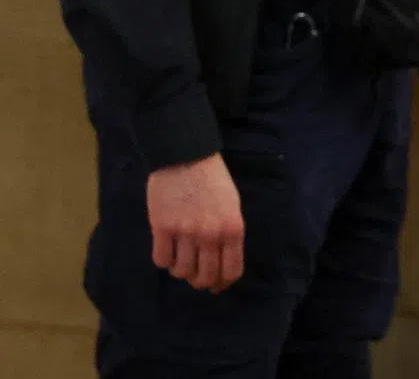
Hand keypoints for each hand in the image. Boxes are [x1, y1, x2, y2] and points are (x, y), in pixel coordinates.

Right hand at [147, 152, 244, 293]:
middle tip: (195, 275)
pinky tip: (167, 250)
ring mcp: (186, 232)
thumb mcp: (232, 206)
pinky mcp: (162, 228)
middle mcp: (211, 235)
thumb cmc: (212, 180)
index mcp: (233, 229)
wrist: (185, 156)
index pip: (231, 271)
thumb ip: (228, 234)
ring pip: (182, 272)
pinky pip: (161, 260)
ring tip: (180, 258)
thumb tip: (222, 262)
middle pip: (205, 276)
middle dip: (200, 281)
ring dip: (180, 270)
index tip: (216, 286)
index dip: (222, 283)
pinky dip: (164, 260)